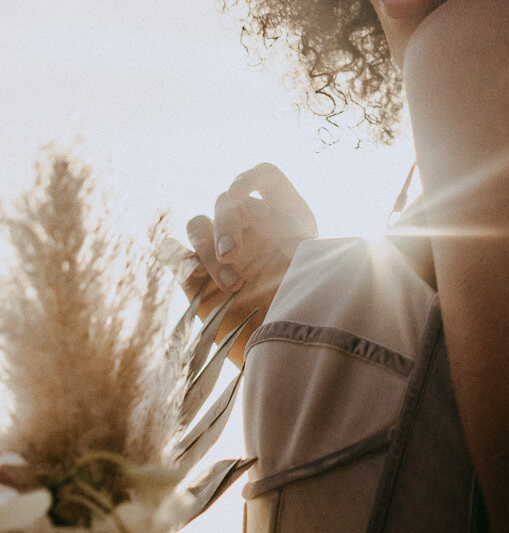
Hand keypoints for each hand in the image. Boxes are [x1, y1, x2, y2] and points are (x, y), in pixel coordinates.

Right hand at [184, 164, 317, 368]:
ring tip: (232, 284)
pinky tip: (198, 278)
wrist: (291, 357)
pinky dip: (179, 258)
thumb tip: (245, 202)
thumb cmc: (311, 307)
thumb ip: (284, 227)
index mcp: (284, 217)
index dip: (249, 177)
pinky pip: (173, 252)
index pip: (264, 176)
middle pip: (224, 201)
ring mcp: (222, 253)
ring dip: (207, 247)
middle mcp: (252, 229)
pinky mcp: (198, 280)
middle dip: (225, 225)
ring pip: (196, 224)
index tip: (239, 194)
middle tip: (233, 256)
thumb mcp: (310, 263)